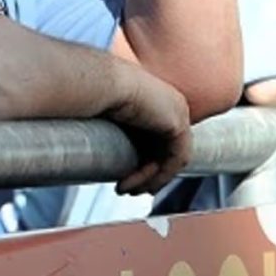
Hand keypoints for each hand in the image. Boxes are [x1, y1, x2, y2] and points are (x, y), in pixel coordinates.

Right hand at [104, 61, 191, 194]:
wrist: (102, 85)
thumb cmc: (97, 95)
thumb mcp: (113, 119)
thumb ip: (122, 135)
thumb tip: (107, 155)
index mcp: (159, 100)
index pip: (160, 140)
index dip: (146, 163)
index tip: (128, 179)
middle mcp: (173, 104)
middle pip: (168, 151)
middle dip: (149, 175)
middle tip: (129, 191)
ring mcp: (179, 112)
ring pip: (172, 159)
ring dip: (151, 179)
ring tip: (128, 190)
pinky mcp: (178, 123)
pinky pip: (176, 159)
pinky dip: (158, 176)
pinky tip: (136, 185)